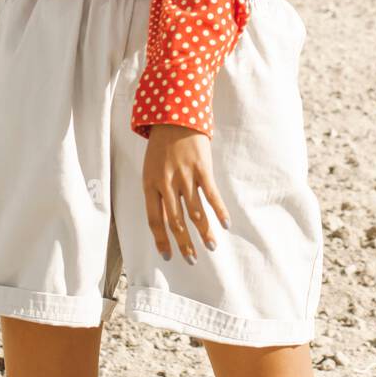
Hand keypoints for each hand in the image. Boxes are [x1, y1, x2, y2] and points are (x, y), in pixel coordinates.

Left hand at [142, 125, 229, 262]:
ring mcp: (184, 176)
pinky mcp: (201, 168)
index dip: (161, 240)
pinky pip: (211, 194)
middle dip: (184, 243)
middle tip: (191, 259)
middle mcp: (166, 183)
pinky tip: (225, 224)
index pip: (154, 220)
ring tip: (210, 247)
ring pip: (195, 211)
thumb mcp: (151, 168)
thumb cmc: (162, 145)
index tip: (168, 256)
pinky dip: (218, 210)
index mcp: (150, 184)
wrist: (174, 116)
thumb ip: (157, 191)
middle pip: (175, 221)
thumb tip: (167, 218)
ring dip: (203, 232)